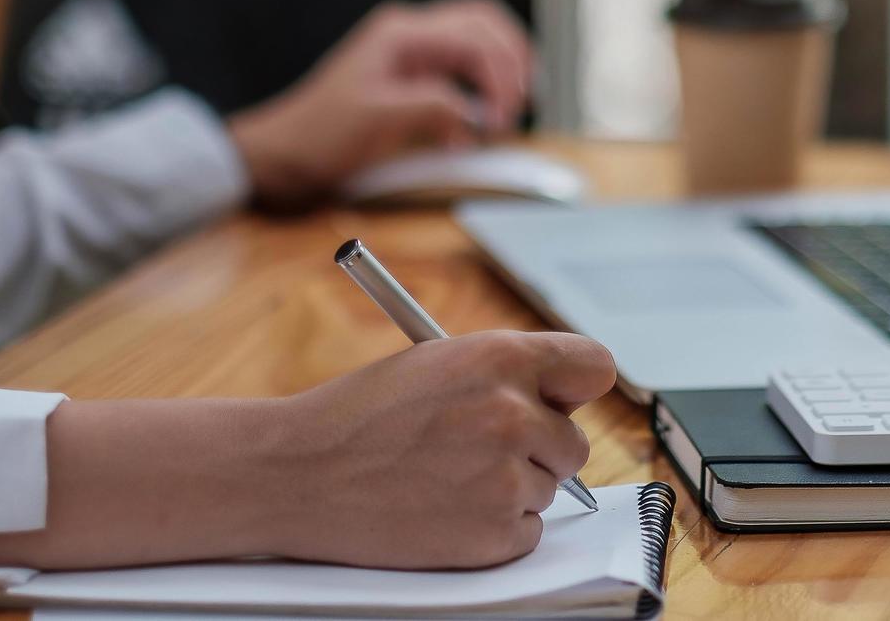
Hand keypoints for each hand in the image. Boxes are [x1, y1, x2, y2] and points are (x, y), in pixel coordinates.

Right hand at [0, 331, 617, 570]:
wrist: (295, 475)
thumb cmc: (359, 416)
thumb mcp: (436, 363)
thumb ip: (506, 373)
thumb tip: (563, 395)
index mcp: (500, 357)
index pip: (595, 365)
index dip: (577, 387)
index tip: (564, 400)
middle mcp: (513, 412)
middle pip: (574, 441)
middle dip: (536, 449)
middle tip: (474, 452)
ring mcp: (506, 476)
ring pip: (549, 488)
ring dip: (510, 490)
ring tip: (443, 479)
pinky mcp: (495, 532)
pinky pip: (527, 532)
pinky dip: (495, 531)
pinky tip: (444, 511)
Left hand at [227, 0, 533, 204]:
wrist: (284, 153)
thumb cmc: (320, 135)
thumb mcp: (377, 120)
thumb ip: (432, 107)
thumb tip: (475, 112)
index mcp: (402, 33)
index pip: (476, 39)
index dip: (500, 79)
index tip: (500, 122)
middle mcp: (411, 32)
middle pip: (486, 24)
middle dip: (513, 64)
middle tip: (517, 108)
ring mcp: (414, 50)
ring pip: (482, 39)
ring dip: (504, 69)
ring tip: (510, 107)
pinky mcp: (416, 73)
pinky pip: (465, 66)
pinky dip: (485, 87)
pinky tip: (481, 119)